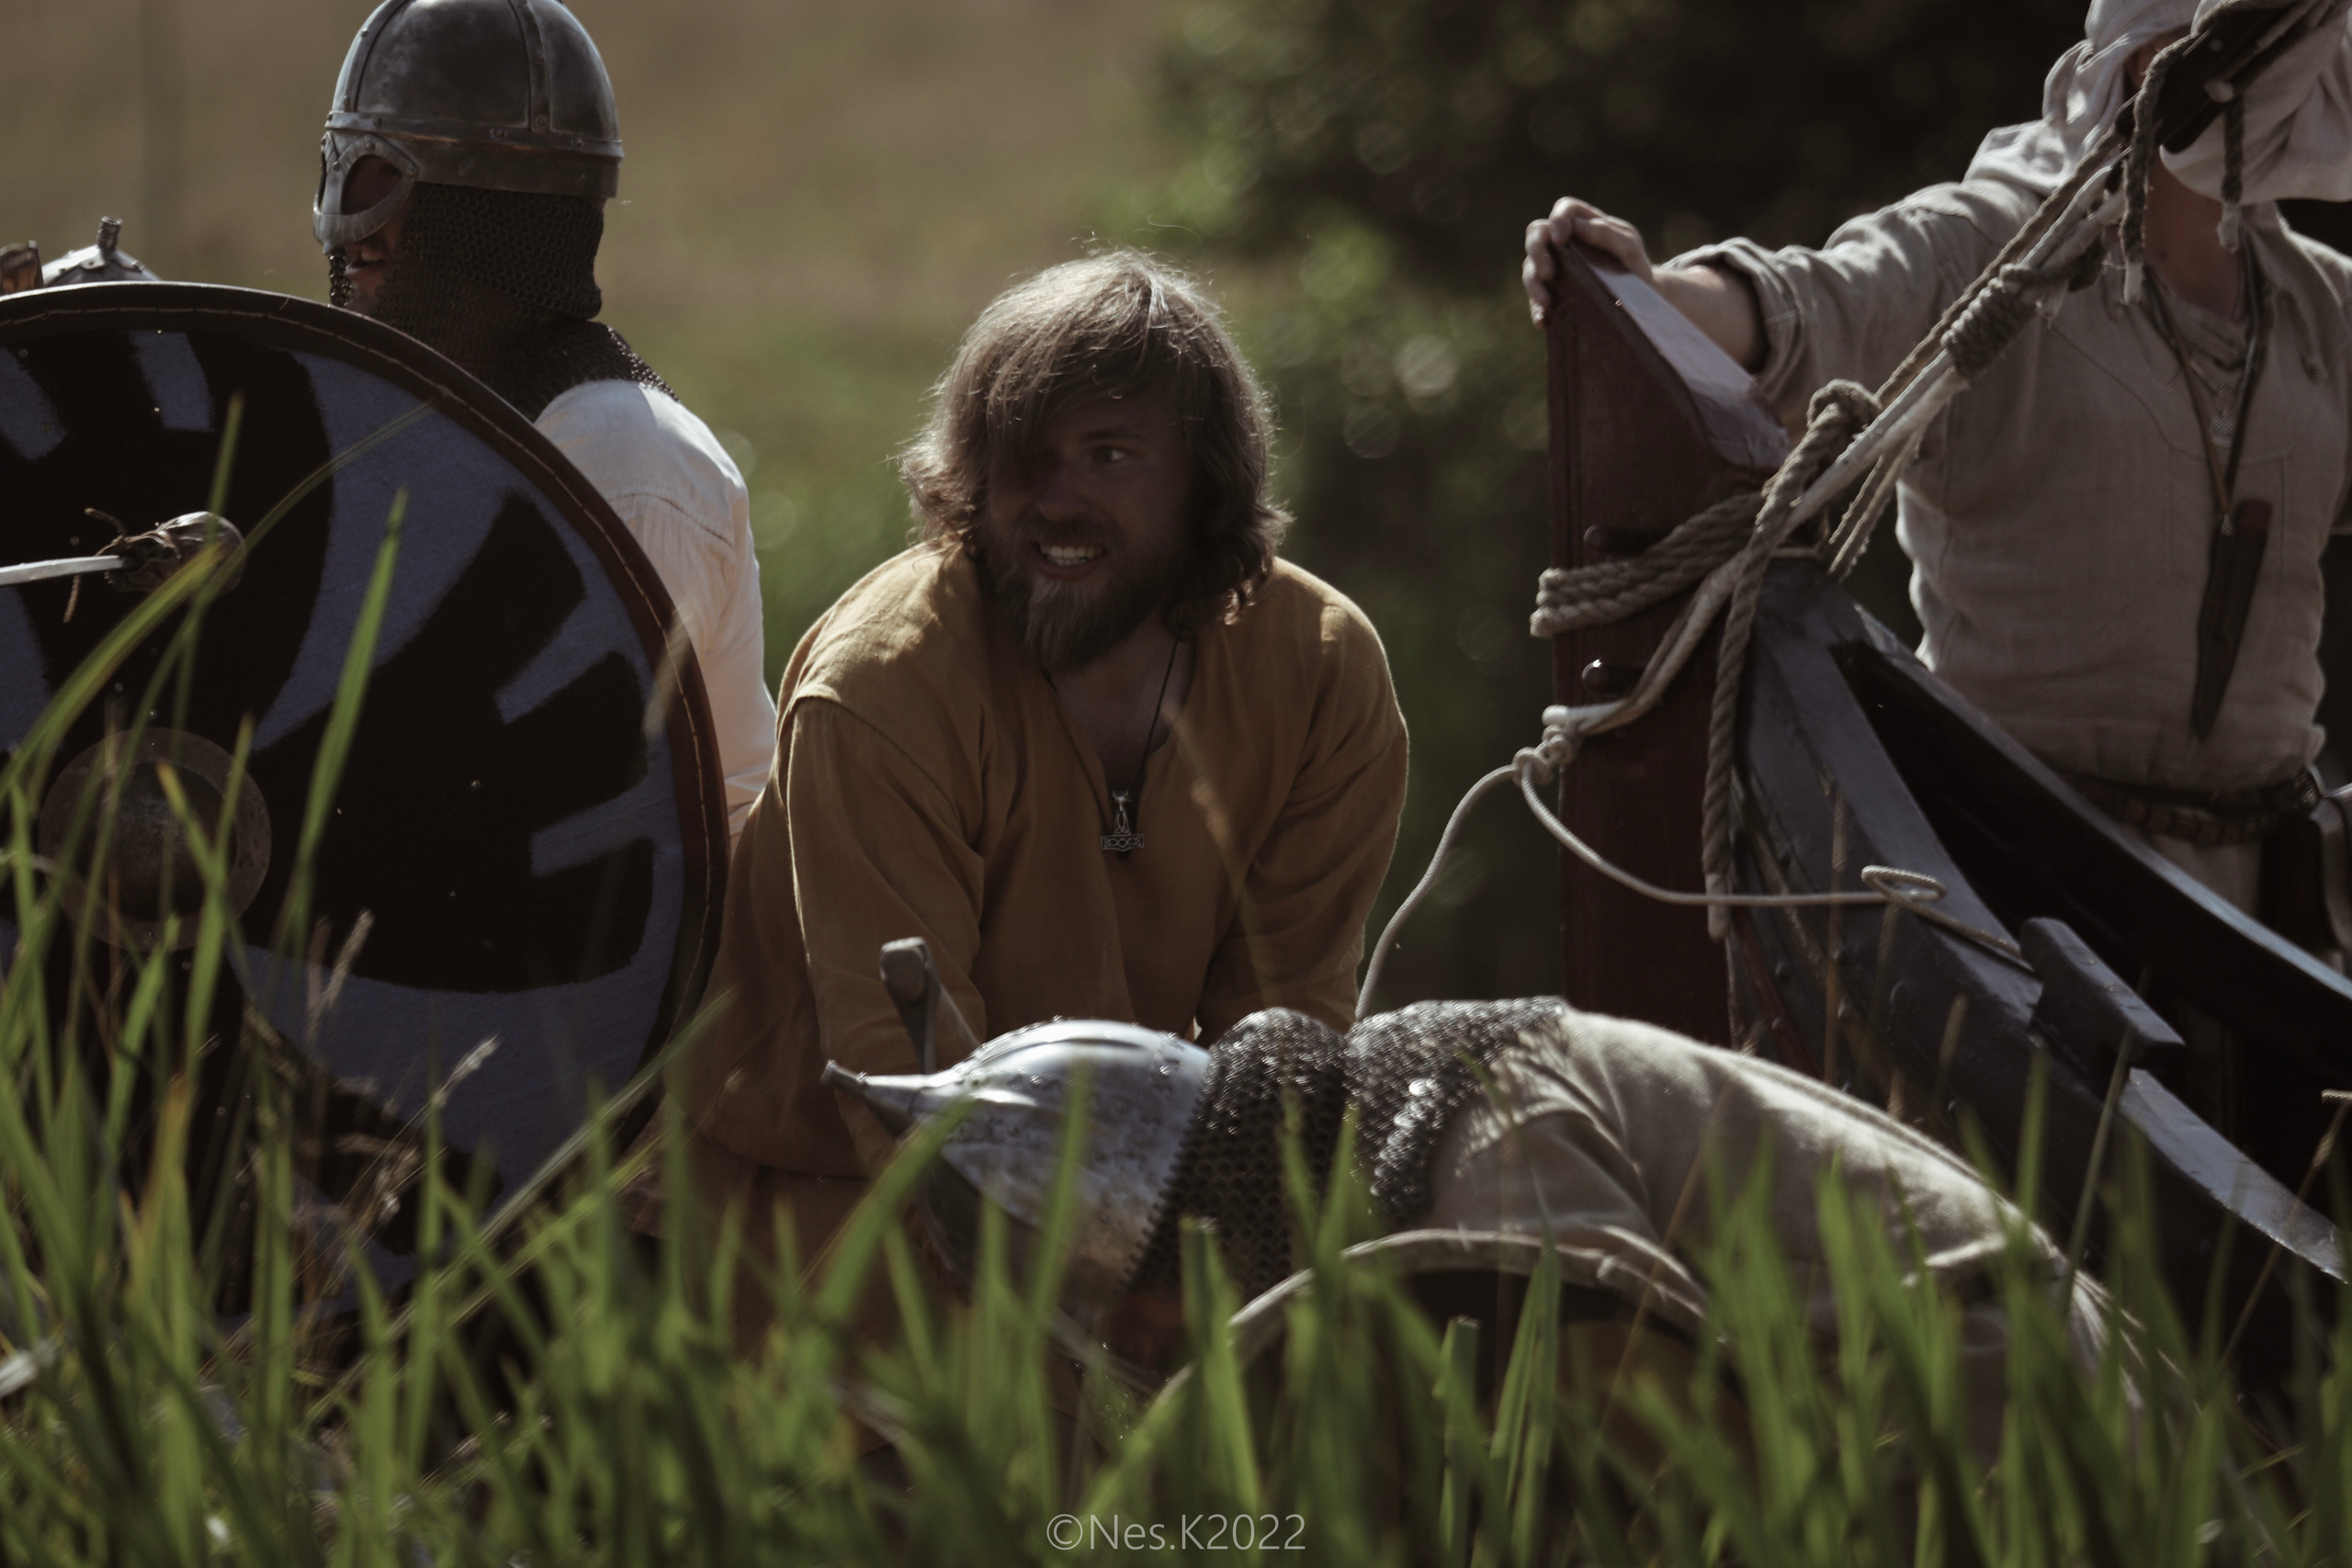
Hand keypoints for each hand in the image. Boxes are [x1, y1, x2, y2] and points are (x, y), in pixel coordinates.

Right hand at [1523, 197, 1654, 322]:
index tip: (1561, 239)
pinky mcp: (1553, 292)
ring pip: (1530, 267)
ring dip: (1533, 283)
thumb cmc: (1634, 265)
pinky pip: (1535, 299)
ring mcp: (1555, 266)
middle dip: (1537, 252)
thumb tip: (1578, 226)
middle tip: (1548, 273)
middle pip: (1536, 233)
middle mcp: (1563, 242)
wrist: (1642, 299)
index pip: (1564, 209)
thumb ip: (1608, 232)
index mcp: (1584, 223)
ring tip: (1546, 301)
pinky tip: (1542, 320)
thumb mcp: (1630, 247)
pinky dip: (1536, 309)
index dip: (1558, 220)